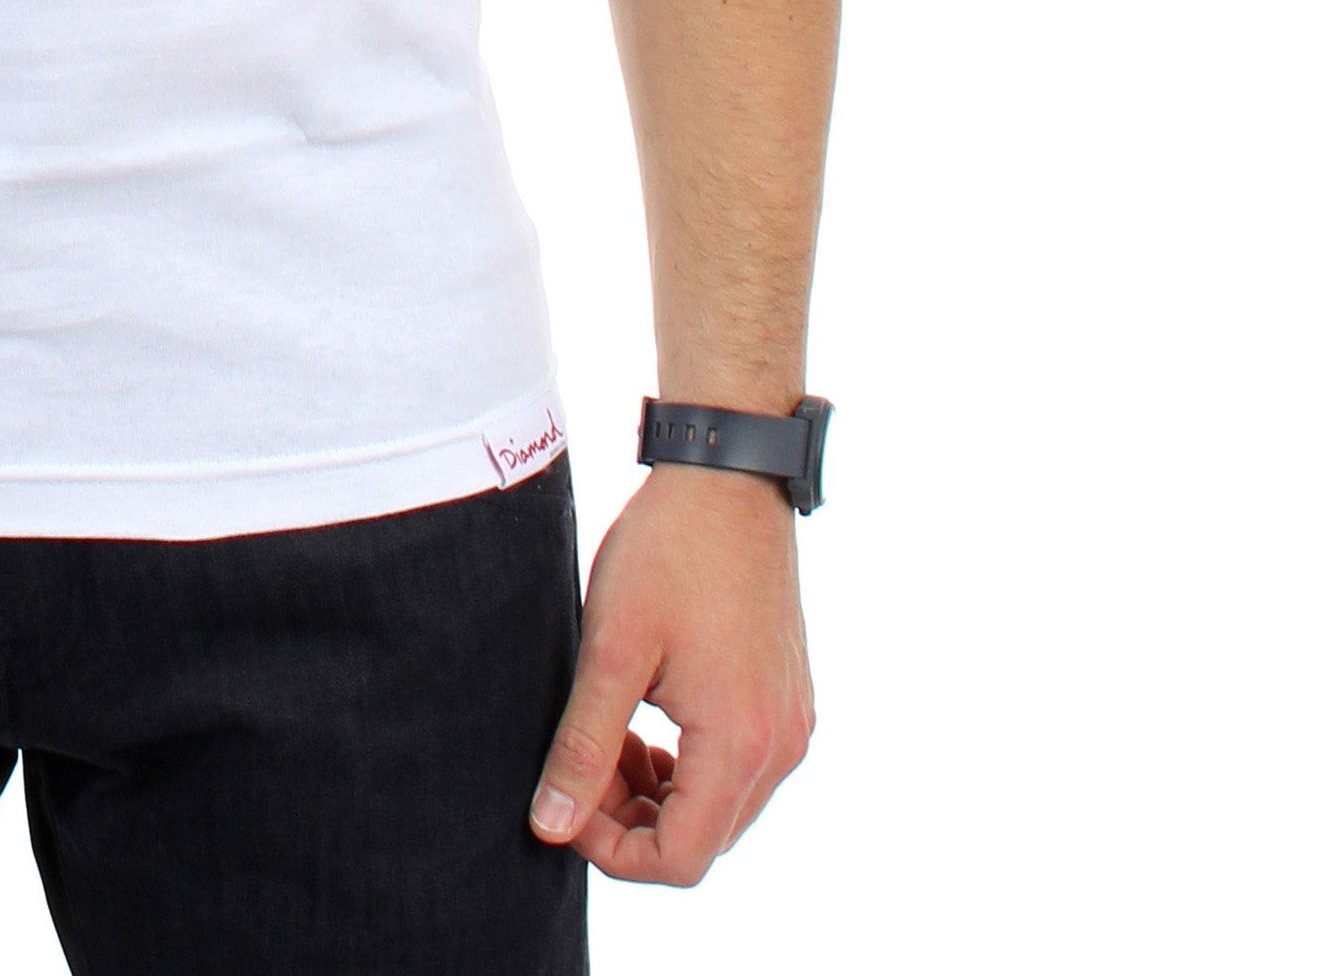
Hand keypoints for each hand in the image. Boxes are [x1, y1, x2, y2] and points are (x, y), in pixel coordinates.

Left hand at [528, 467, 814, 884]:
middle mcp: (780, 747)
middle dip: (628, 820)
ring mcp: (790, 724)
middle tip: (578, 761)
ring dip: (655, 795)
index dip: (611, 852)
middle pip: (701, 840)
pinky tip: (642, 721)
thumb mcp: (611, 648)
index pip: (680, 860)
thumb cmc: (667, 551)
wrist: (728, 478)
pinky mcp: (786, 700)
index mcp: (740, 743)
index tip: (564, 804)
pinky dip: (686, 765)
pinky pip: (737, 768)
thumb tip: (550, 827)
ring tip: (604, 738)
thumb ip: (583, 745)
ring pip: (719, 808)